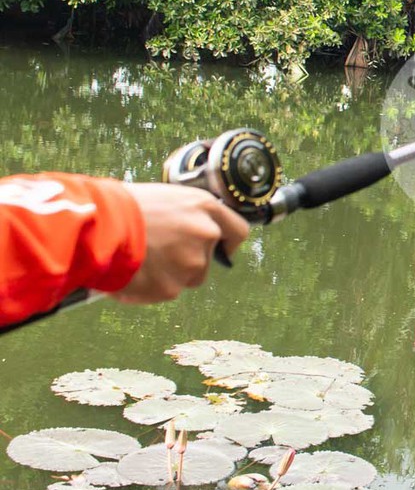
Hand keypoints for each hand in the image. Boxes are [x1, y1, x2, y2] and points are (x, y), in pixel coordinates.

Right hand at [113, 184, 249, 303]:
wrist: (100, 226)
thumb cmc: (125, 206)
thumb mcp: (167, 199)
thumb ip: (188, 216)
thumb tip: (192, 232)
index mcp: (206, 208)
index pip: (238, 232)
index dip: (229, 243)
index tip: (222, 249)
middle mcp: (206, 235)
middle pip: (207, 260)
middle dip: (186, 260)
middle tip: (158, 252)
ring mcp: (191, 263)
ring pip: (186, 278)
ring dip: (168, 274)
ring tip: (141, 259)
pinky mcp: (171, 288)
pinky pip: (164, 291)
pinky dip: (150, 287)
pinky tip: (133, 271)